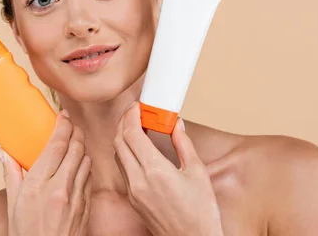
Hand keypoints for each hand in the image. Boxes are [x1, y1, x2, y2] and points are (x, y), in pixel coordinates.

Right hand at [0, 110, 91, 235]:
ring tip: (76, 142)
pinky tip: (80, 165)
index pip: (56, 145)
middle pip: (75, 148)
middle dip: (75, 132)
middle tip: (71, 125)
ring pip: (86, 160)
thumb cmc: (26, 235)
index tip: (63, 115)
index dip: (63, 125)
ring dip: (82, 148)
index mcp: (37, 184)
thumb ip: (11, 175)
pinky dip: (86, 166)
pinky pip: (89, 178)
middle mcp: (59, 187)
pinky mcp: (86, 206)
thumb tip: (3, 153)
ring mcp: (75, 197)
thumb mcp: (13, 205)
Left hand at [113, 102, 223, 235]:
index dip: (131, 114)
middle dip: (123, 122)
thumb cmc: (200, 212)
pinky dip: (126, 152)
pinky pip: (122, 169)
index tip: (138, 105)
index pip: (131, 133)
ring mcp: (132, 191)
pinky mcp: (132, 198)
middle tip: (135, 112)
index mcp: (155, 170)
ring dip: (123, 137)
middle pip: (118, 141)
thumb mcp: (197, 172)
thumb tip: (175, 123)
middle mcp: (138, 180)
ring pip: (117, 155)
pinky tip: (139, 148)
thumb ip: (183, 143)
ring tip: (137, 127)